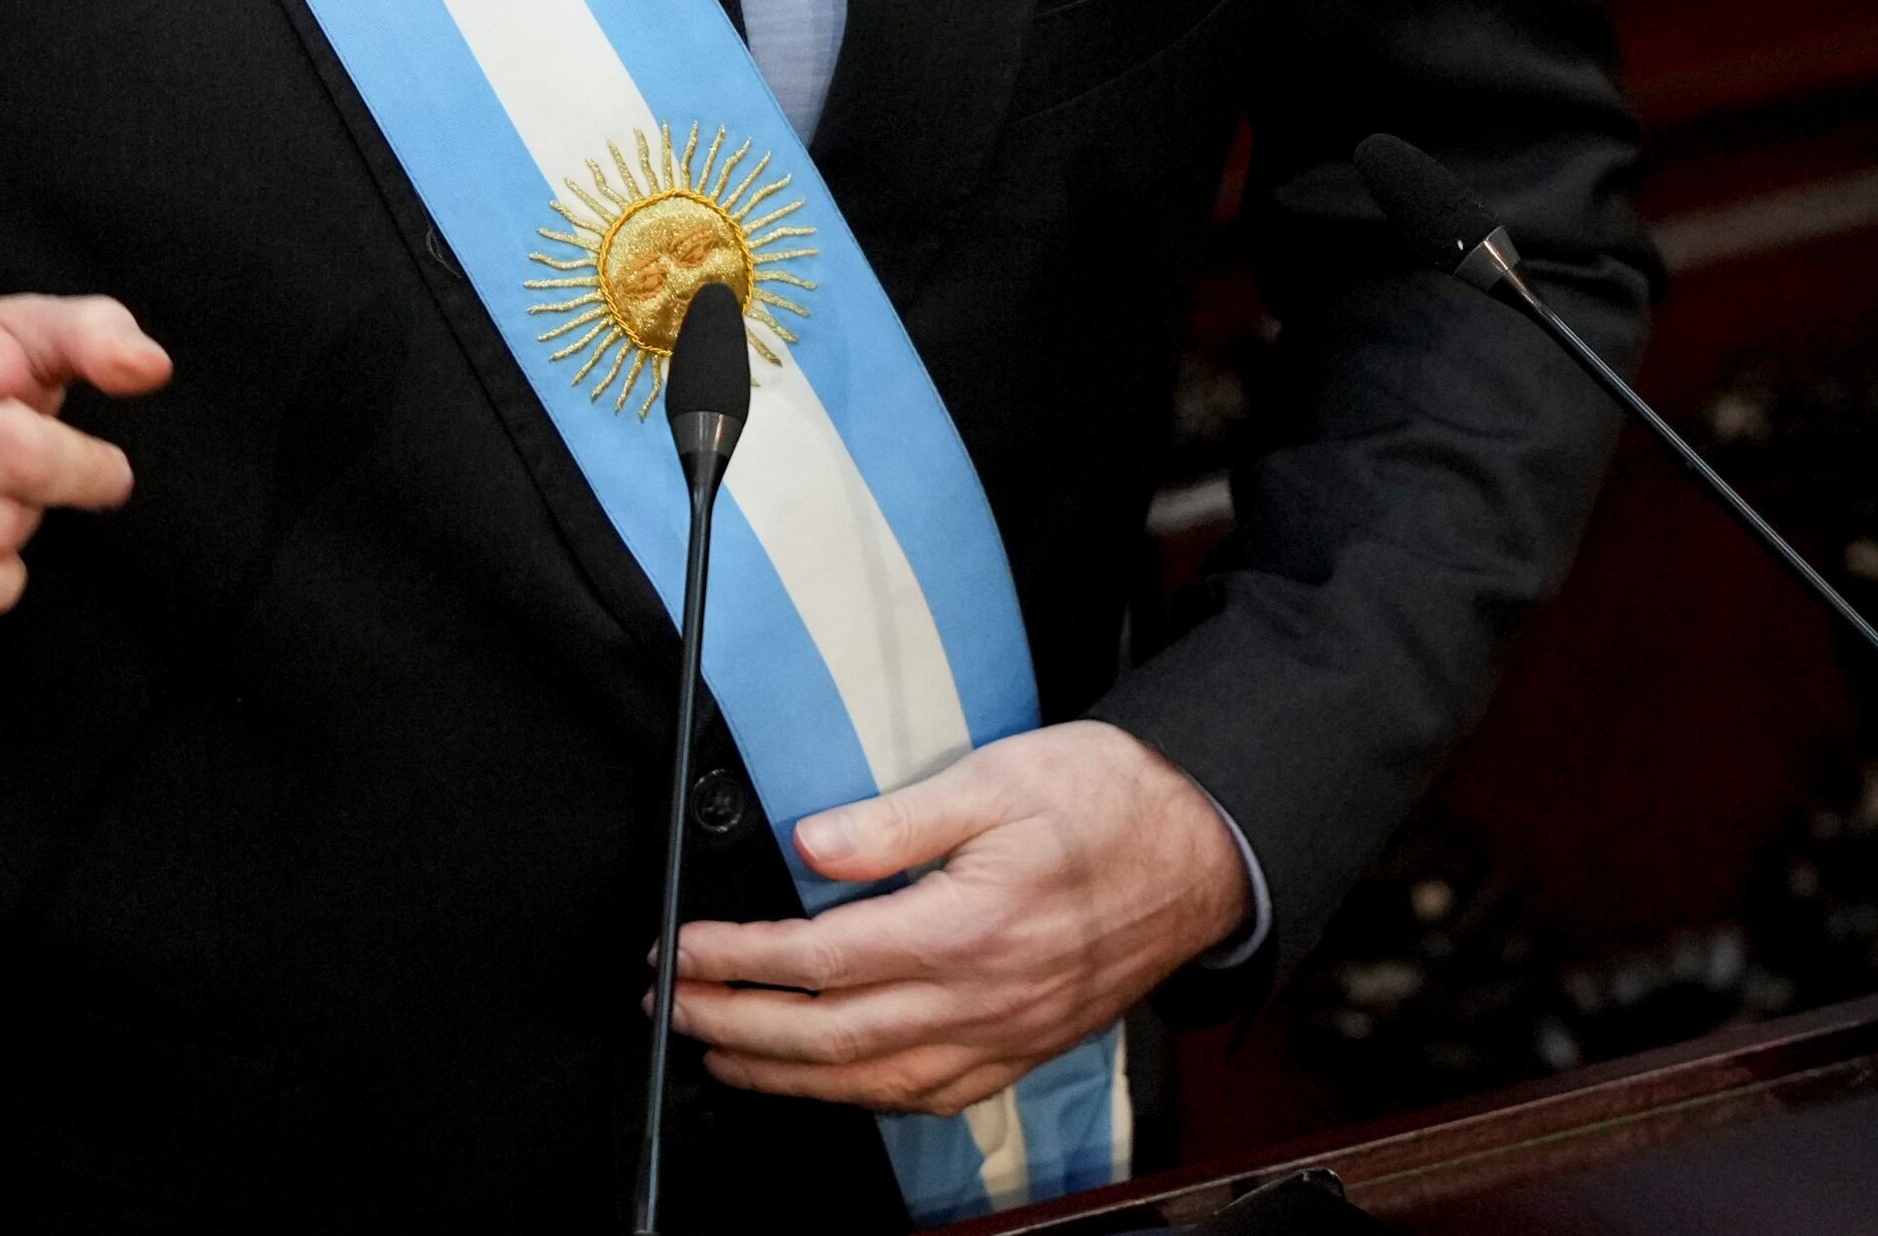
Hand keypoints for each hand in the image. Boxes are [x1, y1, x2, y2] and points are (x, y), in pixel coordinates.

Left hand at [665, 719, 1248, 1113]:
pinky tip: (829, 1083)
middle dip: (735, 1027)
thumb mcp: (997, 778)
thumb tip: (811, 843)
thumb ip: (896, 820)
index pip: (817, 958)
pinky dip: (862, 1098)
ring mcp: (1002, 1036)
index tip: (682, 951)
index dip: (736, 959)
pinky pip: (928, 1097)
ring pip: (870, 1082)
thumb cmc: (1108, 804)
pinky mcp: (1023, 1050)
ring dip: (784, 1076)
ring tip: (724, 1056)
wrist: (1204, 849)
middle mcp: (978, 999)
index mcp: (962, 928)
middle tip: (673, 1010)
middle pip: (827, 1036)